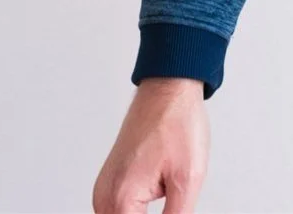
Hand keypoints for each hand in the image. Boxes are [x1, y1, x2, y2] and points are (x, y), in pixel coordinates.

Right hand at [93, 77, 209, 213]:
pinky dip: (138, 210)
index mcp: (120, 199)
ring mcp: (104, 189)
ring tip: (168, 189)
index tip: (173, 208)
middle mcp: (104, 197)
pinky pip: (121, 209)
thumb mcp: (188, 178)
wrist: (168, 89)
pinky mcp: (110, 182)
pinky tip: (160, 192)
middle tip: (173, 199)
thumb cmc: (177, 122)